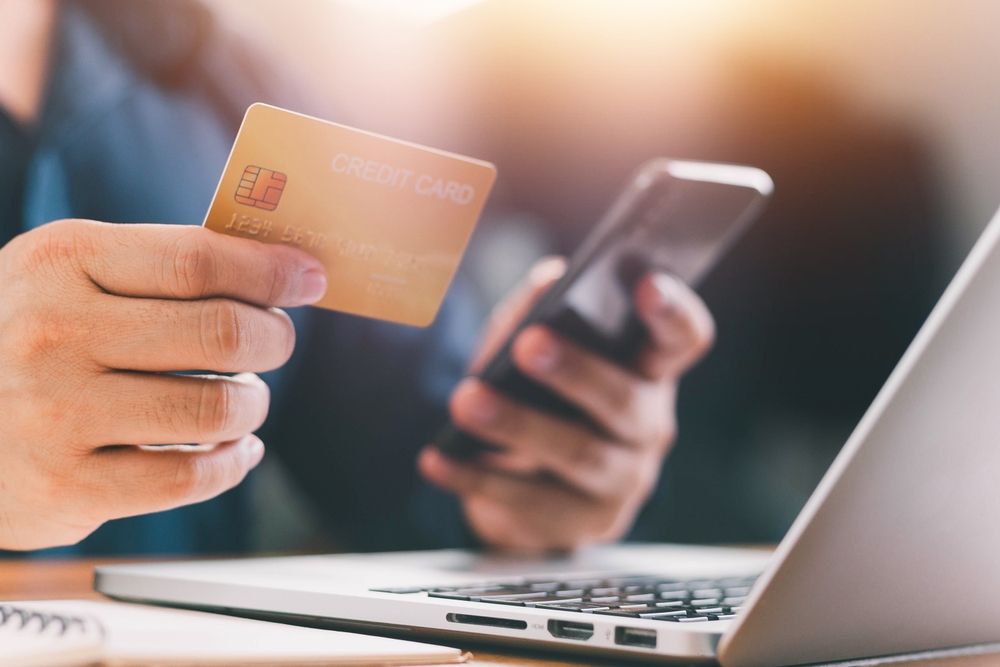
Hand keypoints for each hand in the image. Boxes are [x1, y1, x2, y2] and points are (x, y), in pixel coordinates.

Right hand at [0, 219, 326, 549]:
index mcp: (61, 262)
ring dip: (253, 405)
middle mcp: (53, 332)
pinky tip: (235, 450)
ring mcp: (55, 413)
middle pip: (221, 334)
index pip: (198, 260)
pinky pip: (191, 478)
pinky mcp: (66, 485)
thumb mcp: (67, 275)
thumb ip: (159, 266)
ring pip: (216, 410)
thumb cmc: (25, 334)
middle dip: (273, 339)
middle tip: (275, 343)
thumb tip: (280, 270)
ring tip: (246, 400)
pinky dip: (232, 463)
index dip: (270, 271)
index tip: (308, 278)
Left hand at [420, 257, 713, 551]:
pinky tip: (438, 459)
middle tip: (530, 344)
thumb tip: (548, 280)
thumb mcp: (536, 349)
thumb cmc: (541, 398)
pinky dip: (476, 477)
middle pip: (625, 401)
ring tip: (466, 400)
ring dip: (518, 425)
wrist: (531, 488)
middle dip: (577, 372)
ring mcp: (620, 482)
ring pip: (578, 455)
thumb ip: (540, 312)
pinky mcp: (580, 525)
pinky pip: (528, 502)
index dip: (672, 314)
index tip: (647, 286)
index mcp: (648, 371)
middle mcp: (647, 426)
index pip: (682, 340)